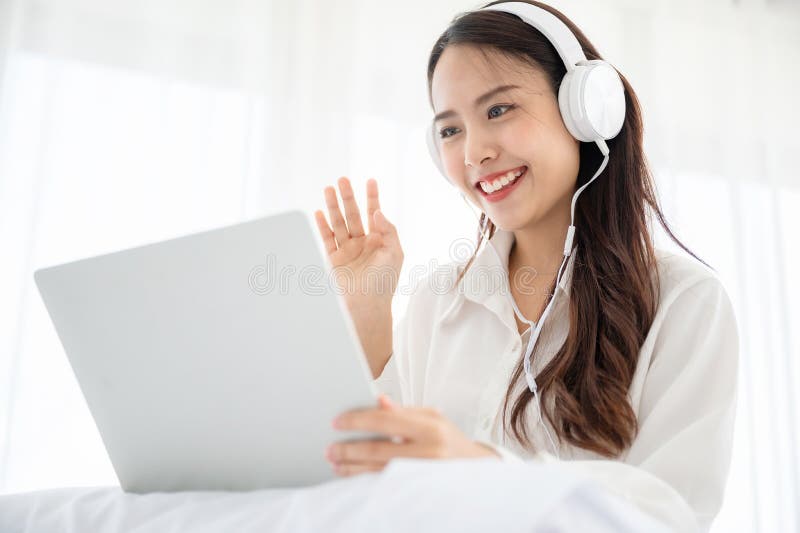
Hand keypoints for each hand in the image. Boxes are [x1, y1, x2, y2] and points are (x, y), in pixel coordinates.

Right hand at [314, 177, 403, 307]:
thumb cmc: (384, 282)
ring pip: (338, 223)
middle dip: (348, 197)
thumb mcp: (394, 253)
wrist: (366, 306)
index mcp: (379, 240)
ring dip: (333, 206)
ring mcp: (347, 250)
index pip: (374, 213)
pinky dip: (322, 226)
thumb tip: (377, 211)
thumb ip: (388, 230)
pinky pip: (327, 238)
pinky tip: (319, 212)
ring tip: (328, 189)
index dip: (372, 196)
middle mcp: (362, 242)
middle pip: (353, 214)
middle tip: (343, 180)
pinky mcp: (334, 259)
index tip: (370, 180)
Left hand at [325, 394, 499, 476]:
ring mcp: (423, 475)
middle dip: (348, 448)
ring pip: (377, 471)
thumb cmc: (450, 441)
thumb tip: (377, 401)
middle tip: (330, 447)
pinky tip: (351, 475)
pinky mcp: (418, 490)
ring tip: (335, 462)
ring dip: (351, 467)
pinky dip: (363, 479)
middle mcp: (428, 452)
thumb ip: (404, 412)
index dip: (357, 420)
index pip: (385, 421)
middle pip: (377, 450)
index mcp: (430, 428)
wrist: (477, 472)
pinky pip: (383, 485)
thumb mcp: (433, 419)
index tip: (337, 422)